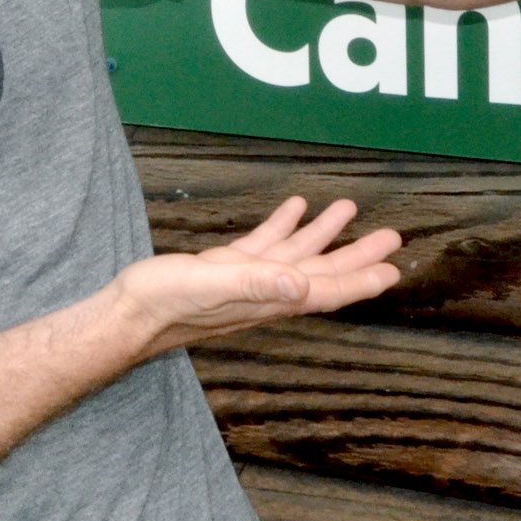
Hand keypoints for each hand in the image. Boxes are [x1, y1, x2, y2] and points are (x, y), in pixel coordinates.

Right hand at [110, 197, 401, 359]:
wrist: (127, 313)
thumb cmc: (165, 302)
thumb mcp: (211, 285)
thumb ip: (255, 284)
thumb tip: (302, 283)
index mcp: (268, 298)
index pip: (326, 290)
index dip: (362, 281)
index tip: (393, 270)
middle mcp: (264, 291)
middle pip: (322, 272)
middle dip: (357, 255)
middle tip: (391, 236)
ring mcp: (246, 280)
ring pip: (296, 255)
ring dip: (324, 233)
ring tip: (348, 207)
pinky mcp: (225, 267)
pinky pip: (264, 244)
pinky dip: (283, 225)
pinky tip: (295, 207)